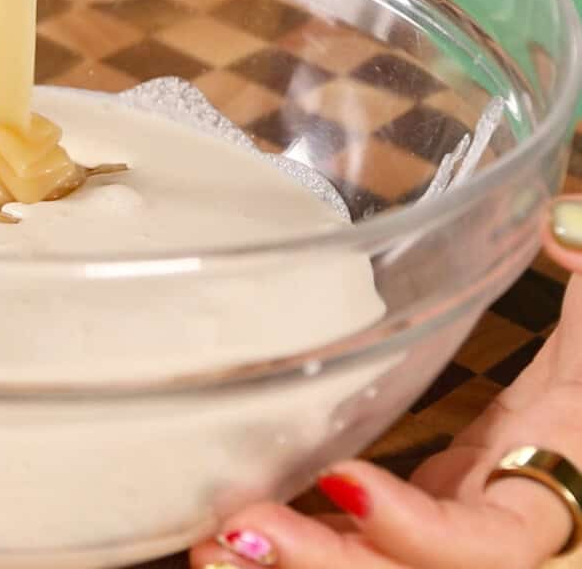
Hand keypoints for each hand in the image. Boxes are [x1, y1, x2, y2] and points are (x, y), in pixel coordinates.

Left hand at [191, 205, 581, 568]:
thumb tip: (564, 222)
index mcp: (560, 490)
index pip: (491, 545)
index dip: (416, 528)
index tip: (342, 480)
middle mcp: (505, 533)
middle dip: (321, 563)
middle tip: (240, 529)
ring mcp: (454, 535)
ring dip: (289, 563)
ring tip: (210, 543)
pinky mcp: (422, 516)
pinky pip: (357, 546)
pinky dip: (299, 538)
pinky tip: (232, 527)